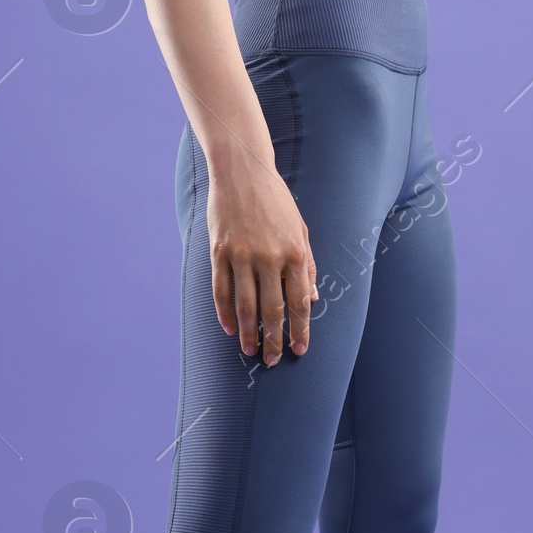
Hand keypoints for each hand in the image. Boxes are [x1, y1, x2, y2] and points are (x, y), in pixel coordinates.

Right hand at [206, 155, 316, 364]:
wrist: (242, 171)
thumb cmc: (276, 201)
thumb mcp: (300, 230)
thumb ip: (307, 265)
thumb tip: (313, 299)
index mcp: (295, 253)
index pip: (299, 302)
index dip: (300, 330)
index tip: (299, 350)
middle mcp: (269, 257)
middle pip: (272, 310)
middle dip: (274, 339)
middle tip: (273, 360)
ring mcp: (242, 255)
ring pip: (245, 306)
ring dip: (248, 333)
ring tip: (251, 351)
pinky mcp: (219, 251)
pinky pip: (220, 290)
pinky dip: (224, 313)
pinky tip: (229, 328)